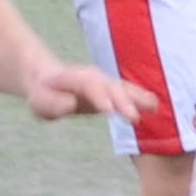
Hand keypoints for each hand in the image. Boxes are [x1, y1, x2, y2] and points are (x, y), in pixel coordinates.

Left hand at [25, 63, 158, 123]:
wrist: (47, 81)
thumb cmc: (43, 95)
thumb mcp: (41, 102)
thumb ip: (54, 104)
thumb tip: (71, 105)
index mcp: (74, 79)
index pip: (89, 86)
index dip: (99, 97)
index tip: (109, 111)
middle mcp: (93, 77)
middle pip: (110, 87)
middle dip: (123, 102)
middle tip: (133, 118)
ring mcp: (104, 82)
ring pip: (123, 89)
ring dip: (138, 98)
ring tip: (153, 108)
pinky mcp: (111, 90)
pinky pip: (128, 93)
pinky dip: (141, 98)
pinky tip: (154, 107)